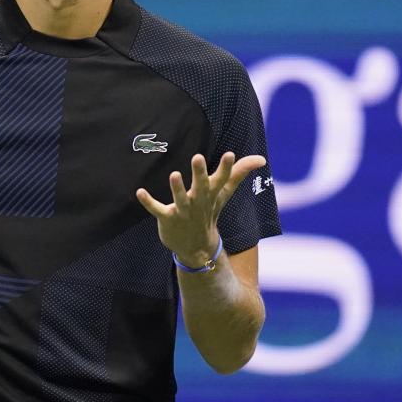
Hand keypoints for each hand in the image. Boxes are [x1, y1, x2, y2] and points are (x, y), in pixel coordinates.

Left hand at [135, 152, 265, 265]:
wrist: (196, 247)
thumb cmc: (208, 211)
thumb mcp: (223, 193)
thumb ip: (238, 173)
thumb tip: (261, 159)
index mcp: (211, 194)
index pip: (221, 179)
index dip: (226, 167)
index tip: (230, 154)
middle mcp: (198, 202)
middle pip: (201, 186)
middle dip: (199, 173)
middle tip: (197, 157)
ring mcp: (183, 212)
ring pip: (180, 199)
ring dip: (177, 188)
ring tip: (174, 174)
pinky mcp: (167, 218)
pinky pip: (157, 209)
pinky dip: (148, 202)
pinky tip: (139, 192)